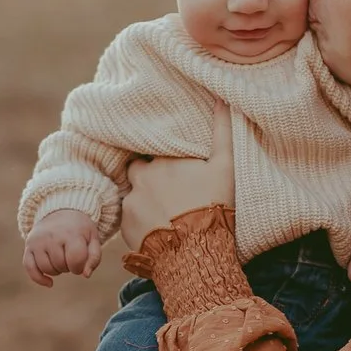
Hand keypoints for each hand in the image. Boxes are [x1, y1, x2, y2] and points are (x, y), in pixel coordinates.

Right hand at [22, 208, 103, 286]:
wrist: (60, 211)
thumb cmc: (79, 229)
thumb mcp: (92, 238)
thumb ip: (94, 257)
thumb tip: (86, 275)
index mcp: (71, 233)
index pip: (75, 261)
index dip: (79, 267)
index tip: (80, 262)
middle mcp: (52, 236)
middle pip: (60, 266)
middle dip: (68, 267)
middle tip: (70, 256)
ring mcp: (38, 240)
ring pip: (46, 269)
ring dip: (56, 270)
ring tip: (61, 259)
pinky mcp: (29, 245)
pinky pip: (29, 267)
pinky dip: (38, 278)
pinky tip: (49, 283)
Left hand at [118, 105, 235, 253]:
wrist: (197, 251)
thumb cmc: (213, 205)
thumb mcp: (225, 165)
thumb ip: (222, 130)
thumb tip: (222, 100)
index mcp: (163, 158)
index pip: (155, 147)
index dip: (164, 155)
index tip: (175, 165)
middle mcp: (142, 176)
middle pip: (139, 169)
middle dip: (148, 175)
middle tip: (167, 188)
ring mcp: (131, 202)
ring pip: (134, 194)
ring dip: (144, 199)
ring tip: (162, 212)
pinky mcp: (126, 226)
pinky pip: (130, 219)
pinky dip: (140, 222)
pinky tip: (157, 229)